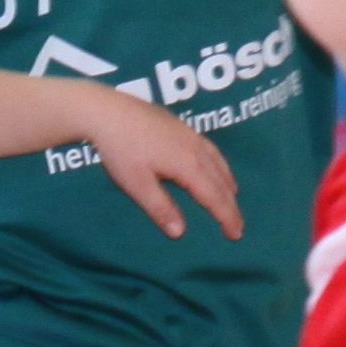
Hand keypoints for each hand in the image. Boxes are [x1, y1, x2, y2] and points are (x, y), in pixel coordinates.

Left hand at [80, 87, 243, 241]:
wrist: (107, 110)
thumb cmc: (120, 149)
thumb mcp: (137, 184)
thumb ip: (160, 208)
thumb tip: (180, 234)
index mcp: (188, 165)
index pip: (214, 197)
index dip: (227, 218)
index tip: (236, 236)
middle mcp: (196, 149)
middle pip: (221, 182)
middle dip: (231, 206)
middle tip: (238, 228)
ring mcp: (190, 135)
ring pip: (218, 163)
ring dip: (228, 184)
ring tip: (233, 198)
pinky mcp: (181, 127)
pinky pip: (211, 150)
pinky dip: (219, 165)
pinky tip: (213, 166)